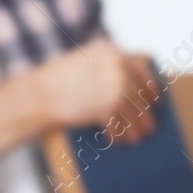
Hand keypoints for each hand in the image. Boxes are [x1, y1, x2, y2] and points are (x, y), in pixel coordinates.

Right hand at [32, 41, 157, 143]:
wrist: (38, 93)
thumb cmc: (56, 82)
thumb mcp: (83, 62)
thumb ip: (105, 69)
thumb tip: (131, 89)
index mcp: (111, 50)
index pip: (140, 71)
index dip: (150, 88)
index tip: (155, 100)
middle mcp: (117, 66)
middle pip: (139, 96)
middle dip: (144, 115)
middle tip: (148, 128)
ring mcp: (115, 85)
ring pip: (133, 113)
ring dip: (135, 129)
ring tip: (136, 140)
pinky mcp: (110, 106)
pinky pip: (121, 125)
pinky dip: (120, 135)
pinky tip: (118, 142)